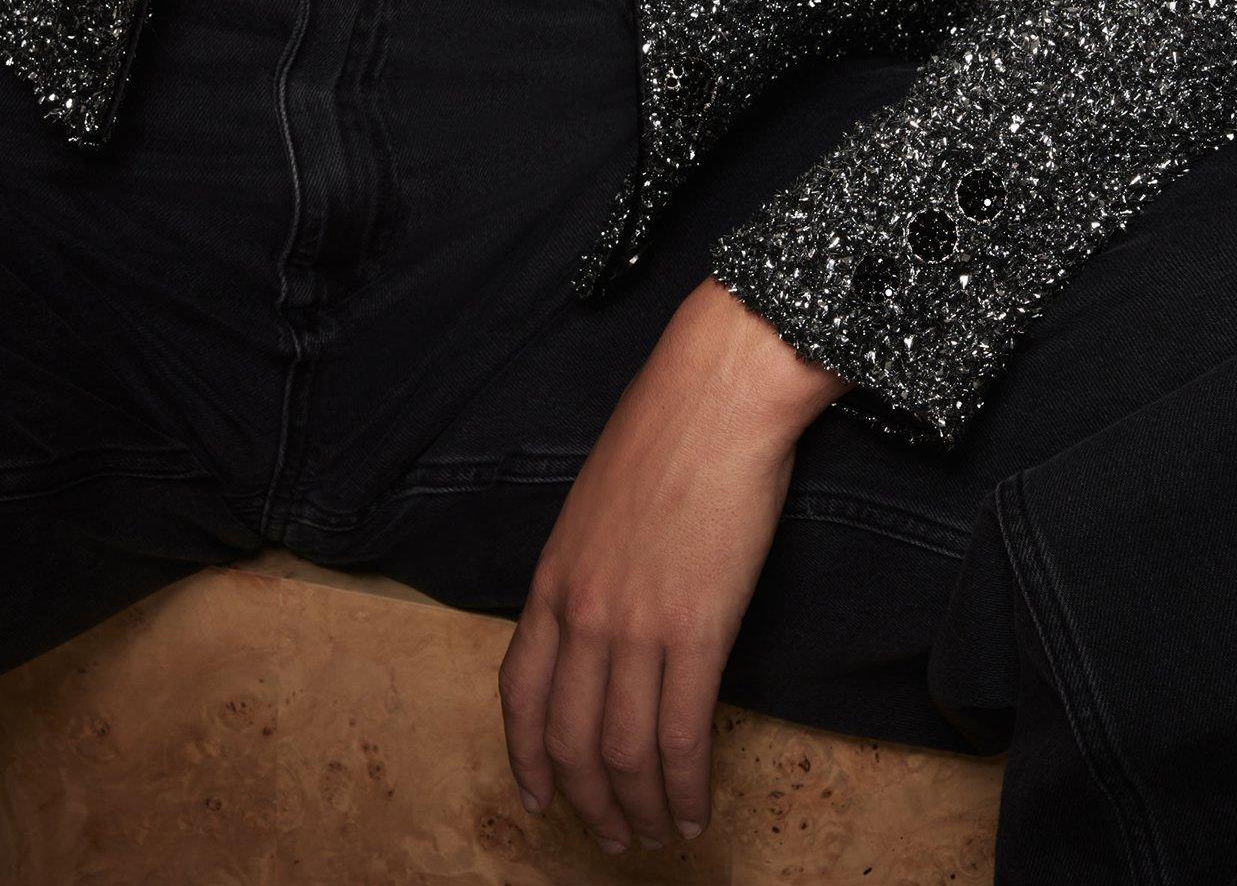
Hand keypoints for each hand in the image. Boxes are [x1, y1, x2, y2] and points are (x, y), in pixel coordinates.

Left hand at [498, 275, 846, 851]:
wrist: (716, 397)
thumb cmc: (666, 433)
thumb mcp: (596, 502)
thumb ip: (588, 566)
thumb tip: (603, 617)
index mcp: (553, 578)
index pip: (519, 692)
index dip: (526, 757)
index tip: (539, 796)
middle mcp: (581, 612)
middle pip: (567, 739)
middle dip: (587, 802)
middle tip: (609, 839)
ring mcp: (635, 626)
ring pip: (622, 751)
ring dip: (638, 809)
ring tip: (656, 837)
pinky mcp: (695, 632)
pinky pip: (682, 736)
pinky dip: (685, 788)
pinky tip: (694, 811)